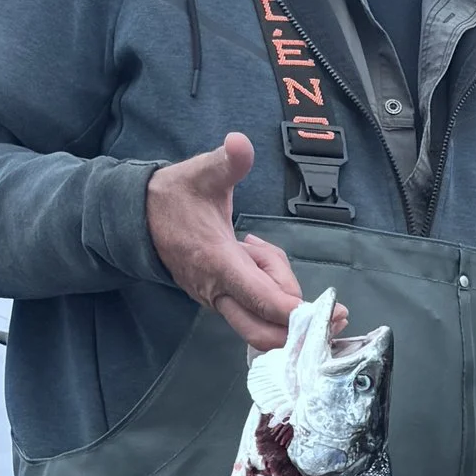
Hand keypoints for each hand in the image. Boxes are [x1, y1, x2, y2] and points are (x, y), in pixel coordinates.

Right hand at [146, 134, 312, 350]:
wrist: (137, 215)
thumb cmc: (174, 196)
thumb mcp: (202, 172)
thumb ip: (227, 161)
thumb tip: (240, 143)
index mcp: (217, 263)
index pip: (263, 300)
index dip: (296, 310)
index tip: (332, 311)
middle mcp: (217, 290)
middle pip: (262, 331)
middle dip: (299, 327)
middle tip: (338, 314)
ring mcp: (216, 299)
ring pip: (261, 316)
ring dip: (280, 292)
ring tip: (262, 248)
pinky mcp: (218, 299)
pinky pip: (252, 306)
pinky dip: (269, 289)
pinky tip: (258, 257)